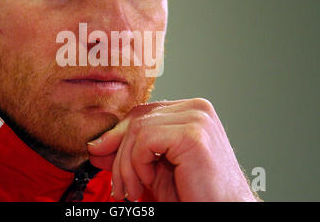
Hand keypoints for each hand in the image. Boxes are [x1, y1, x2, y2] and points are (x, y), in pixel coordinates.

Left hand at [87, 98, 257, 201]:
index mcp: (190, 111)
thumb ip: (127, 153)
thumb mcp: (152, 169)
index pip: (142, 112)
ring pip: (138, 129)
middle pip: (137, 118)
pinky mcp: (193, 134)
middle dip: (119, 152)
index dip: (118, 134)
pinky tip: (151, 180)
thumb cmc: (195, 193)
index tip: (100, 154)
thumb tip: (96, 145)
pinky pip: (145, 140)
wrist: (223, 211)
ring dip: (128, 165)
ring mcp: (197, 117)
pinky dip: (139, 164)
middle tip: (119, 184)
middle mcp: (196, 108)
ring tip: (136, 189)